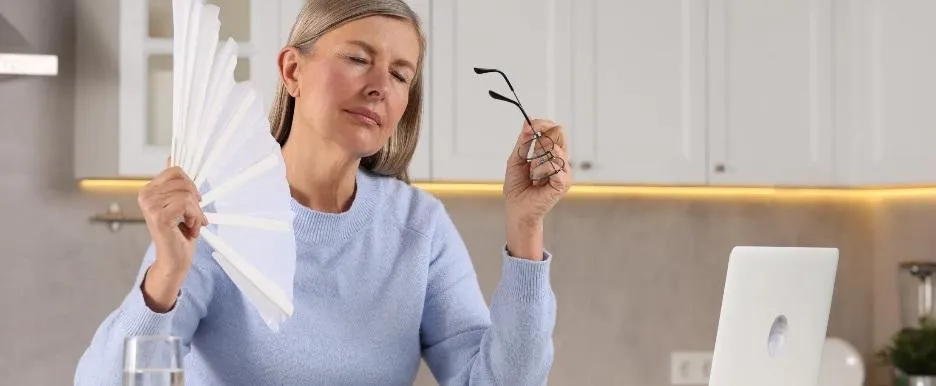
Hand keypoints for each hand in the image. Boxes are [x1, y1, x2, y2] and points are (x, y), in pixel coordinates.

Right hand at [137, 165, 207, 310]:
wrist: (175, 259)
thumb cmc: (179, 233)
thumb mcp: (179, 203)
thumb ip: (174, 183)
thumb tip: (171, 157)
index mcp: (149, 190)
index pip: (176, 170)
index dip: (191, 185)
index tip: (193, 201)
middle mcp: (145, 195)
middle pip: (184, 181)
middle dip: (195, 201)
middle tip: (192, 217)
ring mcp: (150, 205)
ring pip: (187, 194)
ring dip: (196, 212)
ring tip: (190, 225)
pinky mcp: (159, 216)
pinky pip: (187, 204)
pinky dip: (195, 217)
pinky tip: (189, 229)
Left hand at [502, 119, 571, 258]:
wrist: (517, 208)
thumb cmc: (517, 187)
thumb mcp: (516, 159)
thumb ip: (523, 142)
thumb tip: (527, 124)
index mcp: (550, 153)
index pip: (554, 130)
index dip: (543, 124)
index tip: (530, 125)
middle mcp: (560, 160)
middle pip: (559, 133)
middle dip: (541, 138)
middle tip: (530, 154)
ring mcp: (564, 171)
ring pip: (554, 149)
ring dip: (537, 161)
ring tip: (533, 175)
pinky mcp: (564, 182)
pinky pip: (554, 165)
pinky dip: (540, 171)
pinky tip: (537, 181)